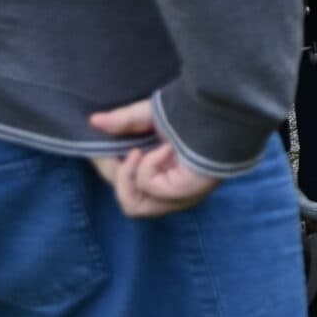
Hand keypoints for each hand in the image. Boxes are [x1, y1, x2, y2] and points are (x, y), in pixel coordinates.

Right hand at [87, 100, 219, 217]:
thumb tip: (93, 120)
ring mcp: (180, 196)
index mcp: (165, 177)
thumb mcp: (151, 116)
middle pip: (128, 201)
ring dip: (127, 178)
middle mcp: (173, 192)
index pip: (127, 188)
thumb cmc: (194, 114)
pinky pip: (149, 189)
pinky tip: (163, 149)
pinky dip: (148, 167)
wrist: (223, 110)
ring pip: (134, 206)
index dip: (109, 171)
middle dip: (117, 174)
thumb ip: (124, 122)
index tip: (103, 149)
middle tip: (126, 151)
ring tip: (137, 154)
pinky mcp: (185, 193)